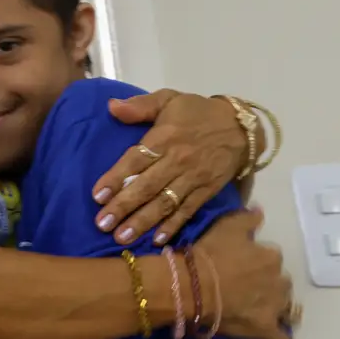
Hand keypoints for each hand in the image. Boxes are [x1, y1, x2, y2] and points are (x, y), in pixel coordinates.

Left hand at [92, 90, 248, 244]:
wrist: (242, 126)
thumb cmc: (197, 112)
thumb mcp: (169, 99)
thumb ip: (140, 105)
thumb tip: (111, 106)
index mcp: (165, 137)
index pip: (136, 160)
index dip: (116, 178)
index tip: (97, 196)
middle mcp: (177, 160)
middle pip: (147, 186)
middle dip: (123, 207)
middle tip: (102, 224)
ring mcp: (193, 178)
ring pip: (164, 203)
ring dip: (143, 221)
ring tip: (122, 237)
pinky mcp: (206, 191)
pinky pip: (187, 210)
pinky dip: (172, 226)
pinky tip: (157, 240)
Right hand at [195, 208, 307, 338]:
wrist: (190, 285)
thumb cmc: (206, 254)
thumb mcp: (226, 226)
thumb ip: (248, 219)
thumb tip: (261, 213)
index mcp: (270, 257)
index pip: (270, 257)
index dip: (256, 262)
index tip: (242, 264)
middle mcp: (278, 281)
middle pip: (280, 283)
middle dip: (270, 285)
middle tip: (248, 288)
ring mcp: (273, 308)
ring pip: (286, 309)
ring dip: (281, 309)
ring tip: (269, 313)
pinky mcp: (265, 330)